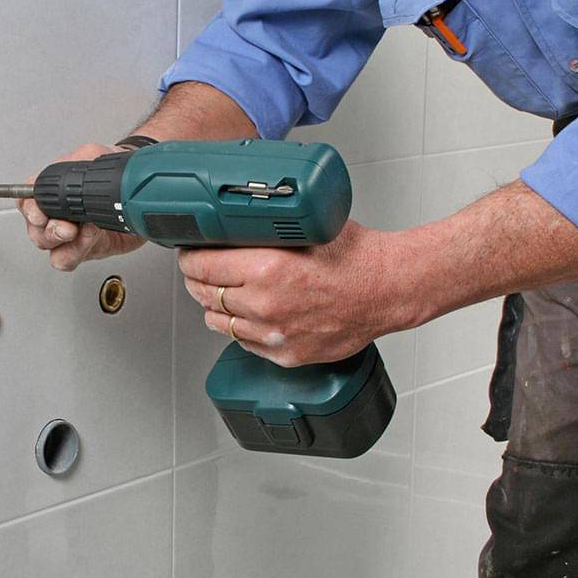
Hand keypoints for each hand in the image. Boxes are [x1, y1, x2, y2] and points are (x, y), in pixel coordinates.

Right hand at [17, 143, 145, 270]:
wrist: (139, 192)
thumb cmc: (114, 172)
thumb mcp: (95, 156)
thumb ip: (80, 158)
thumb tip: (70, 165)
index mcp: (51, 192)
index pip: (26, 202)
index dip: (30, 210)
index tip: (41, 215)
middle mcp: (56, 215)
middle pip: (36, 231)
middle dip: (51, 231)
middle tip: (68, 226)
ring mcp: (69, 235)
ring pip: (50, 249)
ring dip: (65, 244)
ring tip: (84, 231)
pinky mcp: (84, 249)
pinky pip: (67, 260)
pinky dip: (76, 252)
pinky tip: (90, 238)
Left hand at [178, 221, 414, 366]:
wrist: (389, 290)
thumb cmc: (355, 256)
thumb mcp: (305, 226)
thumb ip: (265, 228)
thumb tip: (232, 223)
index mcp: (267, 269)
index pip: (201, 266)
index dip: (189, 257)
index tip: (188, 253)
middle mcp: (265, 305)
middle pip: (203, 293)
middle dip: (196, 279)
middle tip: (199, 269)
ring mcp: (274, 334)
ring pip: (218, 322)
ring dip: (214, 305)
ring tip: (220, 291)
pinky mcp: (286, 354)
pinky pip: (243, 342)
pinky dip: (239, 327)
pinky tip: (245, 313)